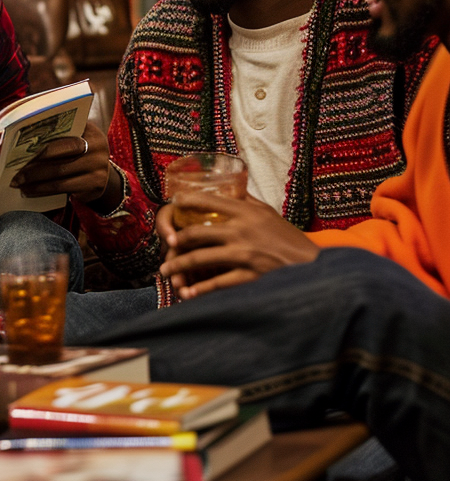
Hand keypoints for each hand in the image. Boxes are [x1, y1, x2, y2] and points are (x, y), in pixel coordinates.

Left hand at [13, 121, 115, 206]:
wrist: (103, 179)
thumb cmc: (80, 156)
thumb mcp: (76, 141)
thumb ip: (59, 135)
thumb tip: (25, 136)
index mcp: (89, 129)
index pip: (64, 127)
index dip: (43, 133)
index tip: (21, 140)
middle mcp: (97, 146)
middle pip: (60, 150)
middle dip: (35, 159)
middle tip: (15, 168)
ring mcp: (97, 166)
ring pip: (59, 171)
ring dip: (34, 178)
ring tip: (17, 182)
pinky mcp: (93, 185)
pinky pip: (62, 187)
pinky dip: (42, 189)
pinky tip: (29, 190)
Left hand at [158, 190, 320, 299]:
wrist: (314, 266)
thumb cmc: (289, 238)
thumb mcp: (269, 213)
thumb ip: (247, 201)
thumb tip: (230, 188)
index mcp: (246, 212)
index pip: (208, 201)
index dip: (186, 202)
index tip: (173, 203)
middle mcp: (242, 230)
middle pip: (197, 232)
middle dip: (176, 240)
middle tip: (166, 244)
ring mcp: (244, 254)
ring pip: (201, 258)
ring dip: (179, 265)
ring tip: (166, 270)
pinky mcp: (250, 276)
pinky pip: (217, 283)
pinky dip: (199, 289)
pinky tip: (187, 292)